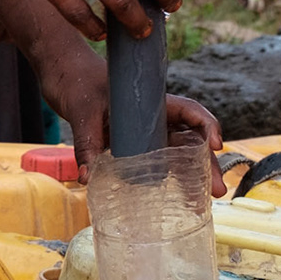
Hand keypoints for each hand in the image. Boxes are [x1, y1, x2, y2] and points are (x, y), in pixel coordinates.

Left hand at [31, 42, 225, 192]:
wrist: (62, 75)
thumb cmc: (77, 82)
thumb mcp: (82, 112)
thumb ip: (86, 143)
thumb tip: (87, 177)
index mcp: (150, 101)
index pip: (189, 111)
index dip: (206, 127)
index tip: (215, 146)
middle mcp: (153, 116)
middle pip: (188, 140)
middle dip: (206, 165)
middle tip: (218, 192)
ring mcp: (143, 131)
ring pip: (175, 155)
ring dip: (190, 177)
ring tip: (199, 204)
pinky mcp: (130, 144)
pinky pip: (153, 162)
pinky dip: (164, 179)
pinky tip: (175, 200)